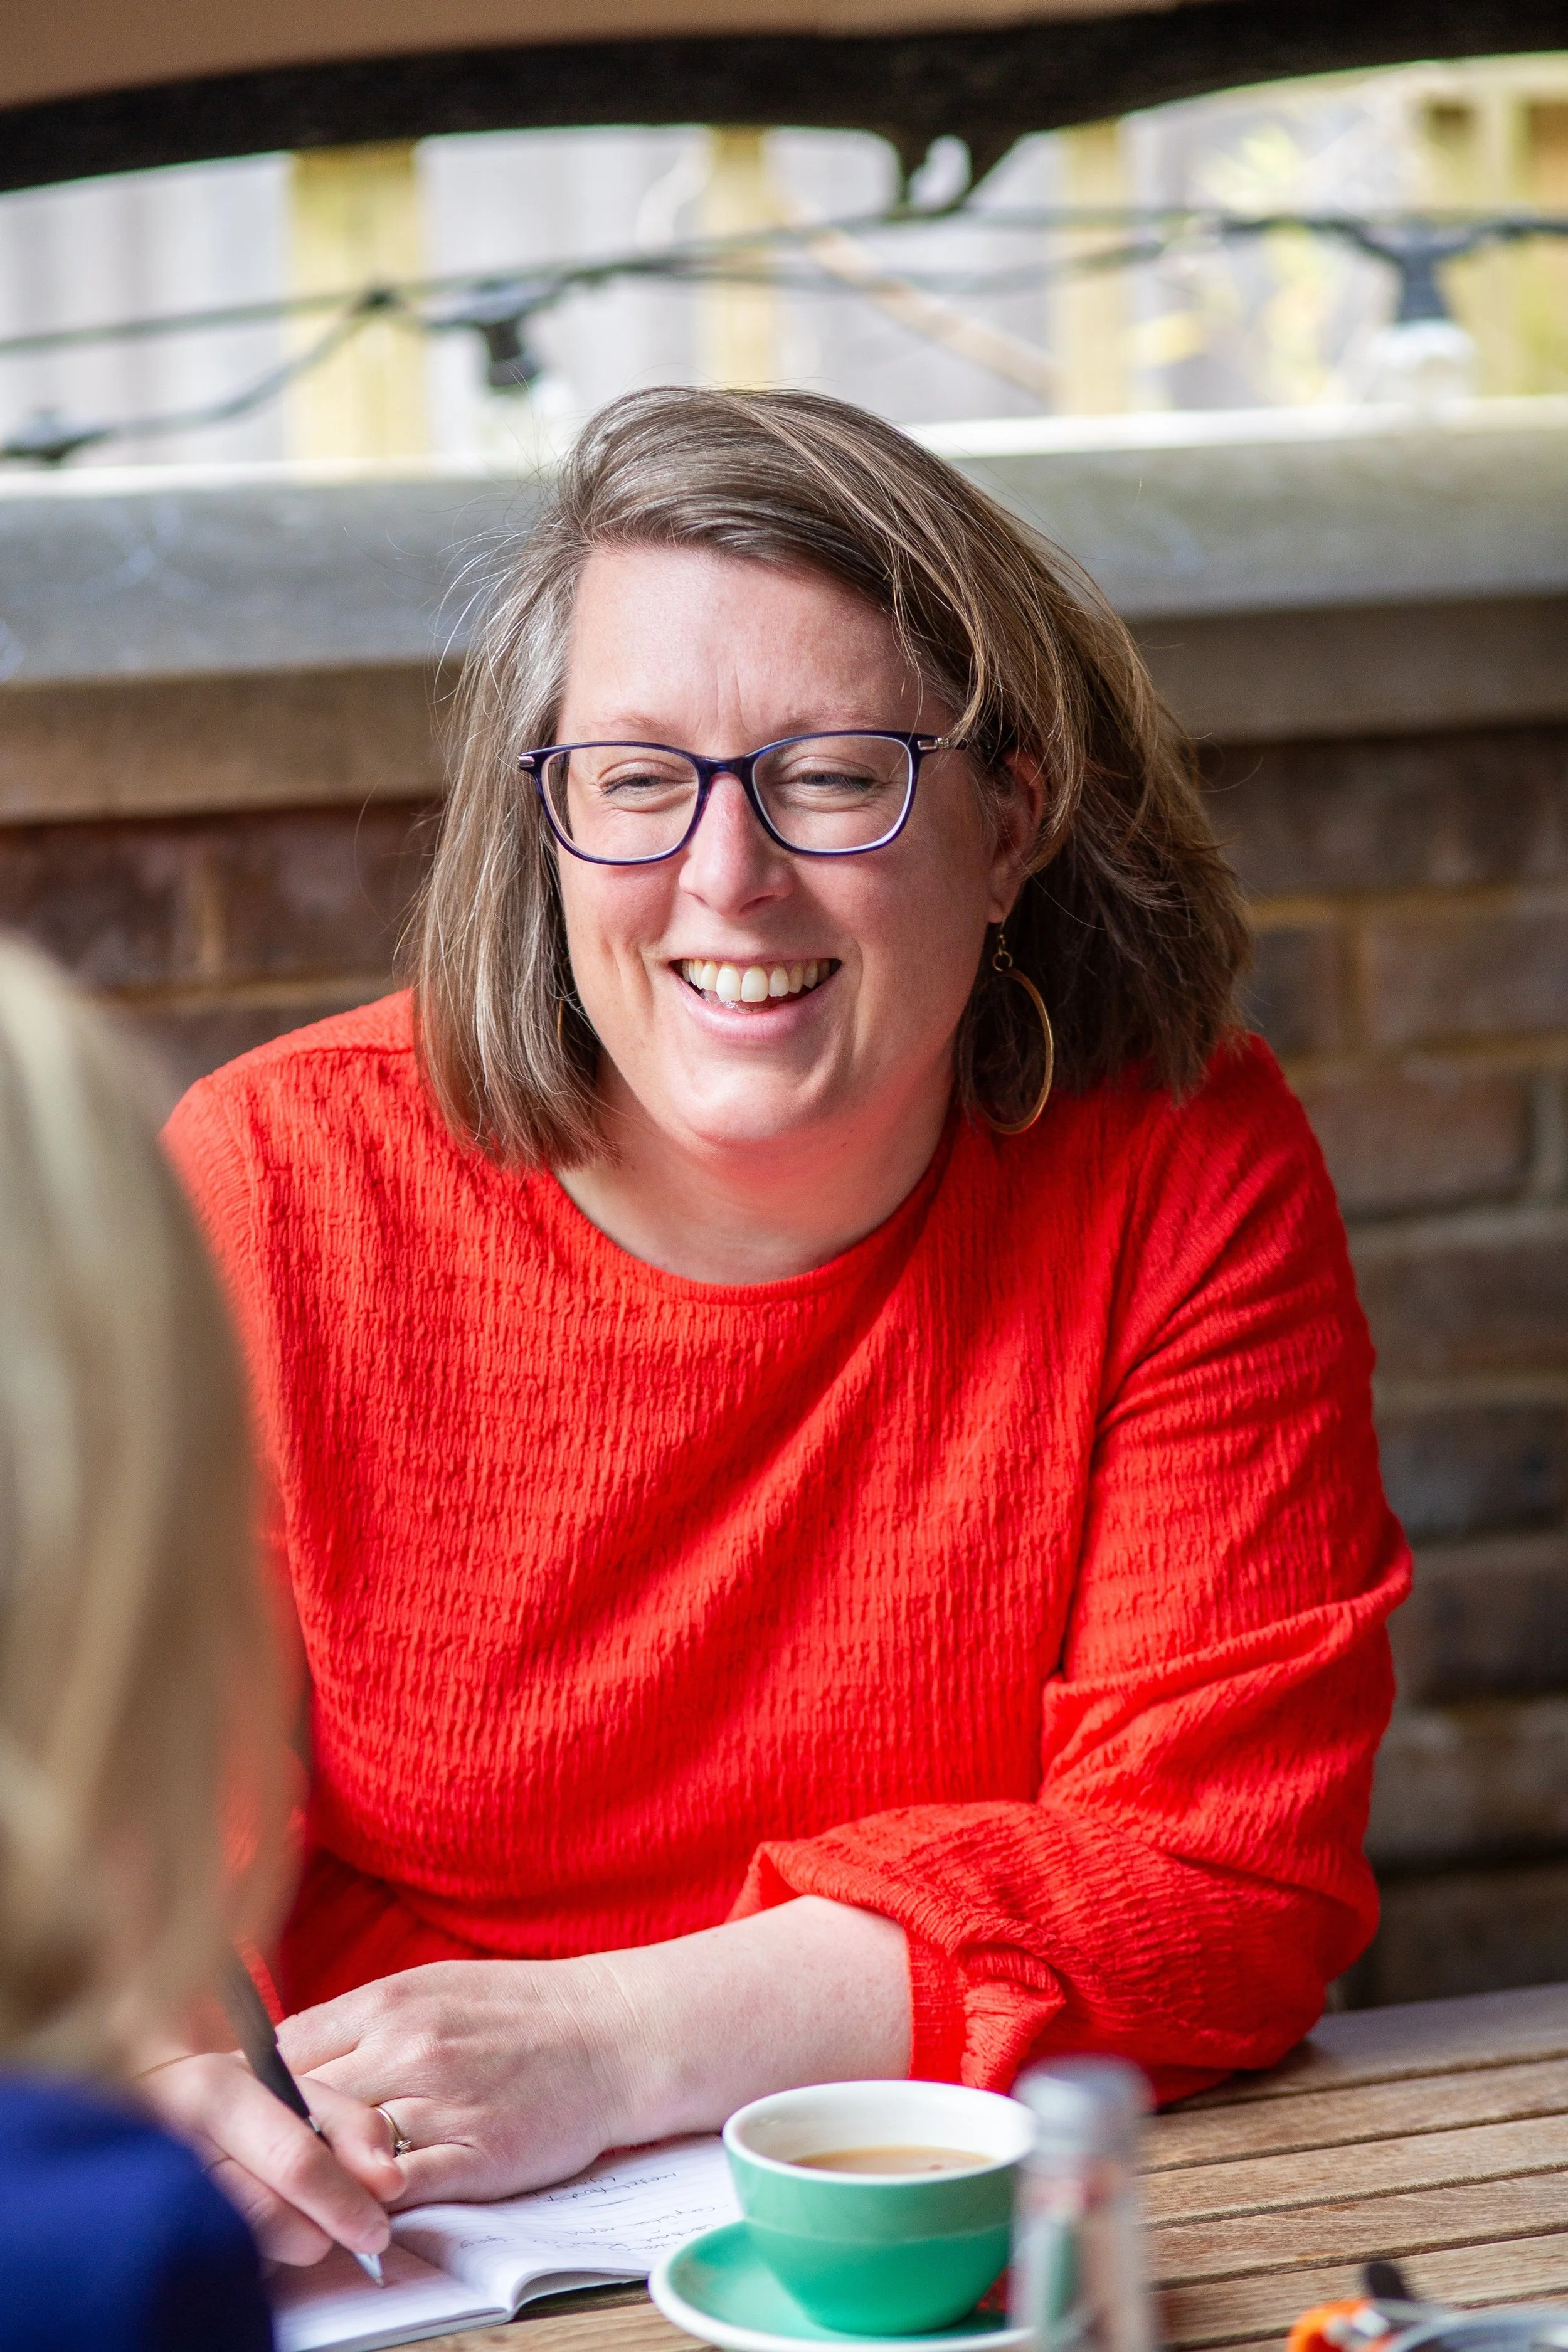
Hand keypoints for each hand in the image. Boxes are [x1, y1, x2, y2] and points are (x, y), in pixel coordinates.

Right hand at [135, 2048, 400, 2265]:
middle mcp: (179, 2138)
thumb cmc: (236, 2096)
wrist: (147, 2095)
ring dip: (289, 2244)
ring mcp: (160, 2184)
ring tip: (305, 2226)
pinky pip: (223, 2258)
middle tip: (354, 2237)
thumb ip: (348, 2124)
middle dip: (319, 2231)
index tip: (377, 2229)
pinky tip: (265, 2233)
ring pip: (244, 2243)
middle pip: (266, 2212)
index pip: (295, 2158)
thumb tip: (387, 2184)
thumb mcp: (294, 2088)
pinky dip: (257, 2257)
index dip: (343, 2200)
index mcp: (219, 2090)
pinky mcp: (155, 2222)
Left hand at [278, 1956, 629, 2207]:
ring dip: (310, 2182)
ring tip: (288, 2200)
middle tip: (248, 2170)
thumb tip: (287, 2056)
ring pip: (338, 2155)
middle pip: (297, 2107)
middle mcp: (407, 2050)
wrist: (615, 2035)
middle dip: (269, 2142)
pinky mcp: (475, 2160)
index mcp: (389, 2003)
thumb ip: (360, 2020)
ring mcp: (441, 2106)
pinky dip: (364, 2208)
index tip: (237, 2116)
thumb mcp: (431, 1987)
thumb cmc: (522, 2011)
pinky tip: (349, 2214)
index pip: (281, 2052)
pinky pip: (395, 2194)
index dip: (250, 2090)